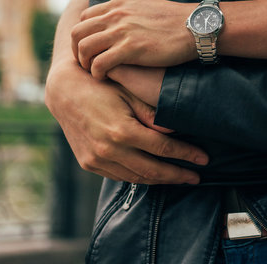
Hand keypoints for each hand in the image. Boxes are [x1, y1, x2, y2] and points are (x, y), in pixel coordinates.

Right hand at [45, 61, 208, 184]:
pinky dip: (138, 177)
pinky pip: (119, 176)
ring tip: (178, 178)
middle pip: (153, 170)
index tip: (203, 159)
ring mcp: (97, 160)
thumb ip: (150, 113)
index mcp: (122, 131)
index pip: (163, 148)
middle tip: (196, 177)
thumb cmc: (100, 86)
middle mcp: (109, 150)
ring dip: (159, 180)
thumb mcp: (128, 93)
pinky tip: (152, 174)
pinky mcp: (88, 164)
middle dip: (178, 175)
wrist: (63, 92)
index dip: (186, 155)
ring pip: (136, 178)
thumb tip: (174, 129)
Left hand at [71, 0, 197, 78]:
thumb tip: (123, 20)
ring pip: (85, 48)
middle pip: (79, 33)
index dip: (83, 36)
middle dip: (78, 51)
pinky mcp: (130, 49)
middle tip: (87, 64)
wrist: (195, 26)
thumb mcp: (146, 8)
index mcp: (118, 5)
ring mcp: (122, 31)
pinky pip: (99, 63)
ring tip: (95, 72)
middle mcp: (116, 16)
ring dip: (85, 63)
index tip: (91, 50)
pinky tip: (105, 77)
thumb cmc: (175, 21)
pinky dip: (97, 73)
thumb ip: (129, 13)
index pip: (85, 18)